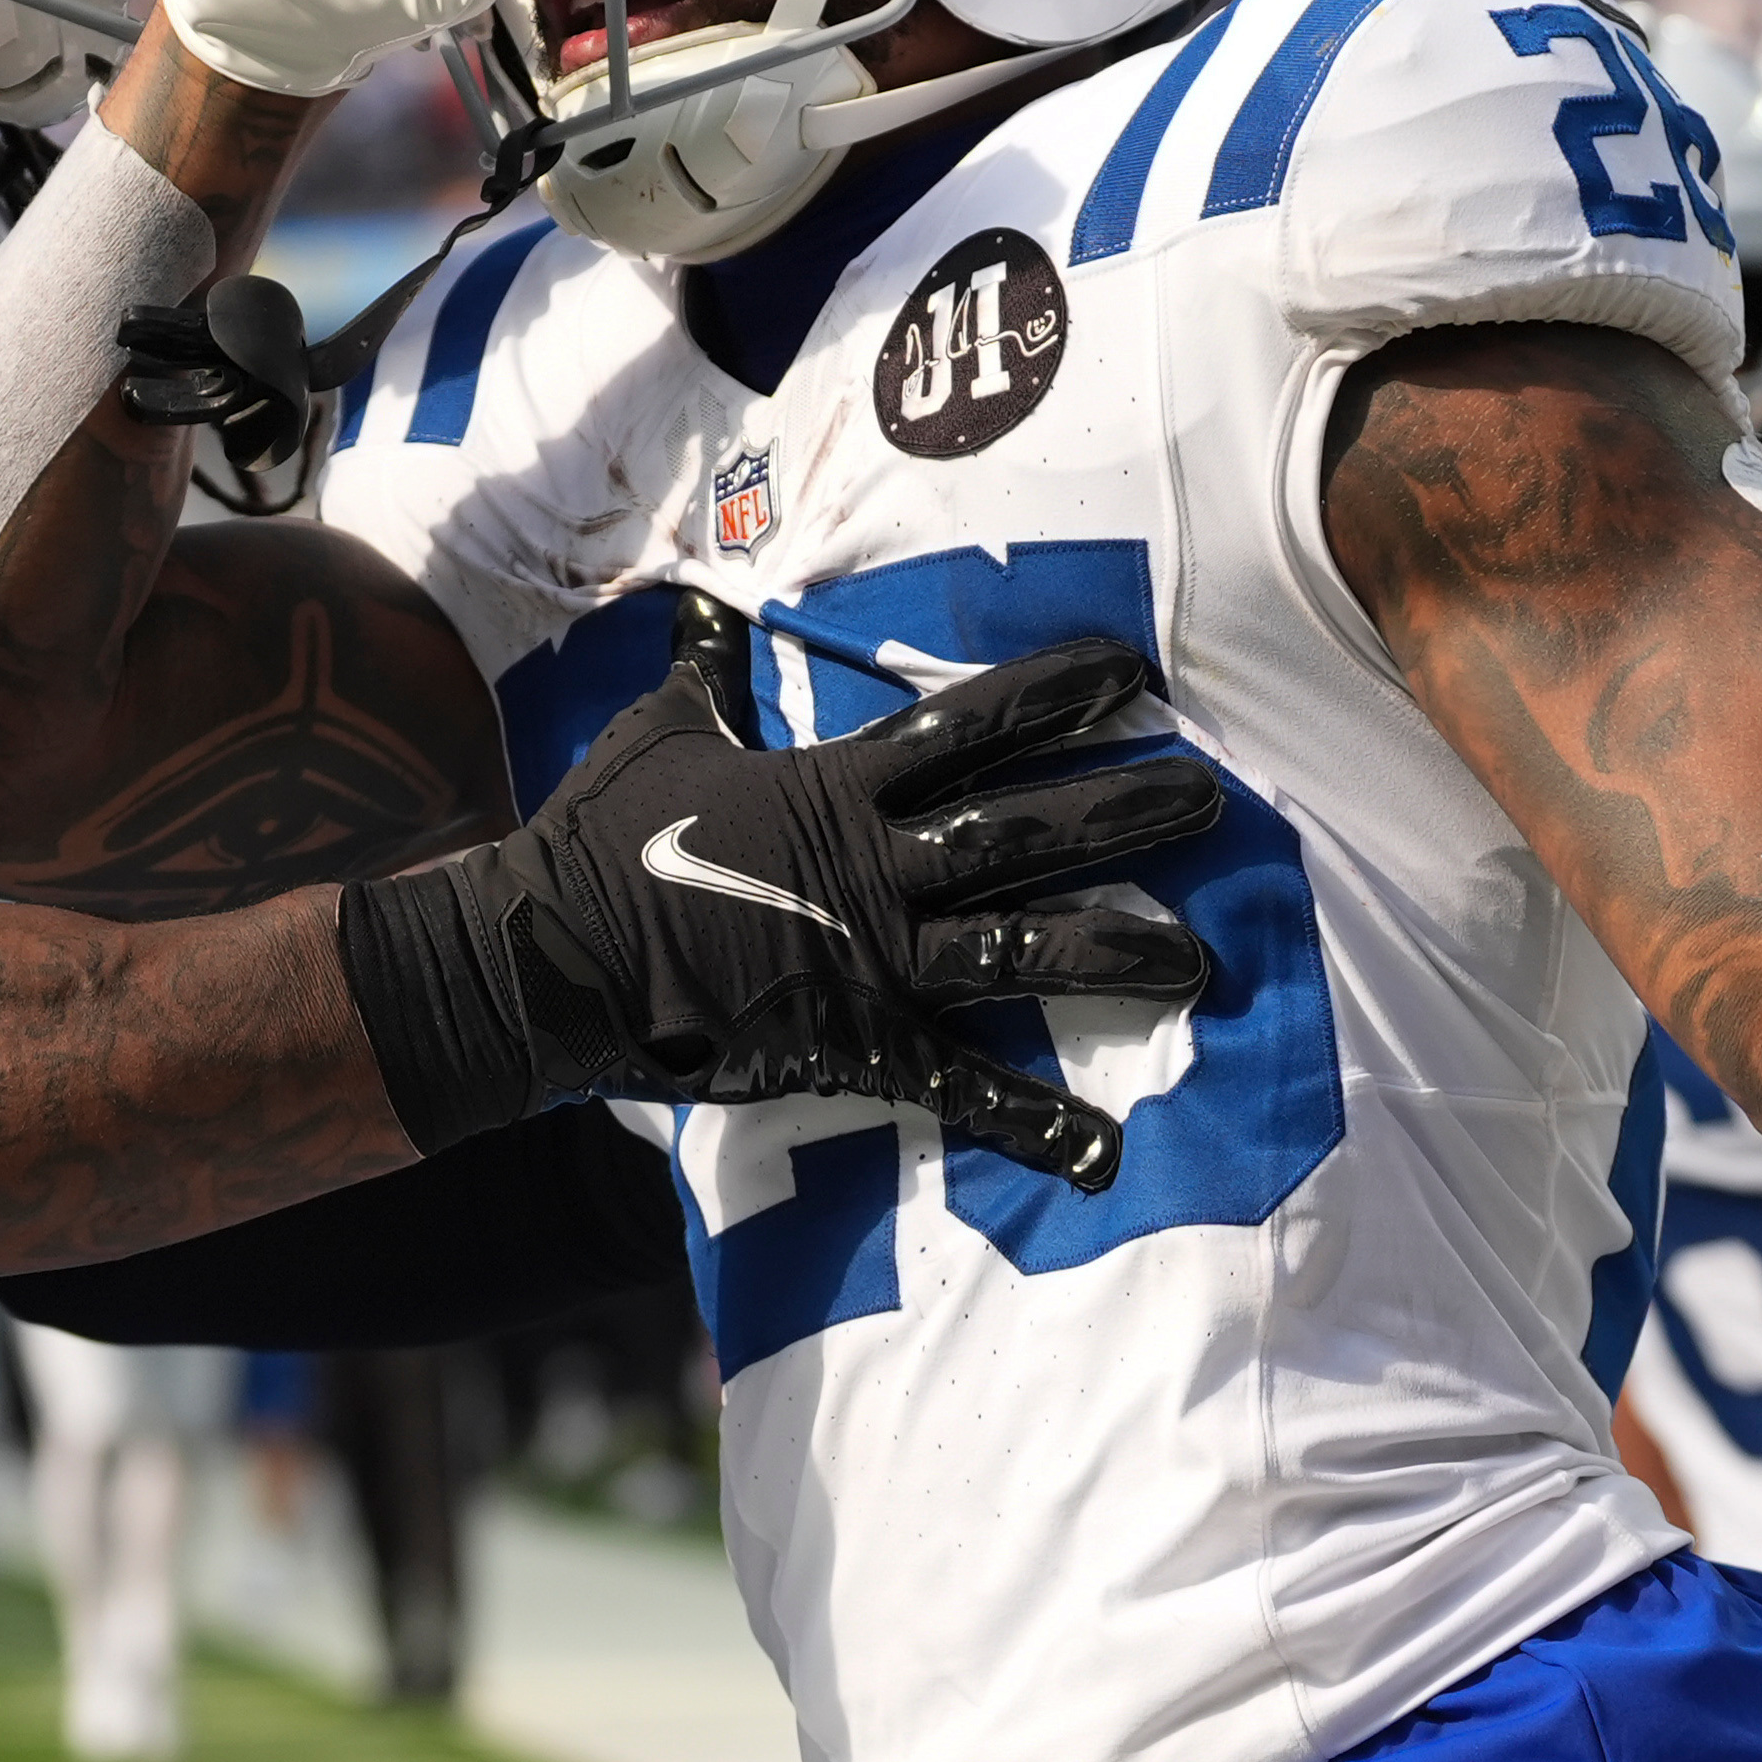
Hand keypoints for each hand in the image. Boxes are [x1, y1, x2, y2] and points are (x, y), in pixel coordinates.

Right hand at [330, 598, 1219, 1180]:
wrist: (547, 954)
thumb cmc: (599, 838)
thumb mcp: (655, 733)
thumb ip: (702, 678)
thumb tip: (699, 616)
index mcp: (836, 788)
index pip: (969, 726)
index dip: (1055, 695)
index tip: (1133, 673)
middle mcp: (873, 869)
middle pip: (1025, 830)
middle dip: (1124, 814)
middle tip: (1215, 799)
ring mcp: (869, 960)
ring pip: (1018, 948)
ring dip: (1114, 952)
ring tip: (1202, 956)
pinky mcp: (852, 1045)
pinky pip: (957, 1087)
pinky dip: (1029, 1120)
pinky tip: (1101, 1146)